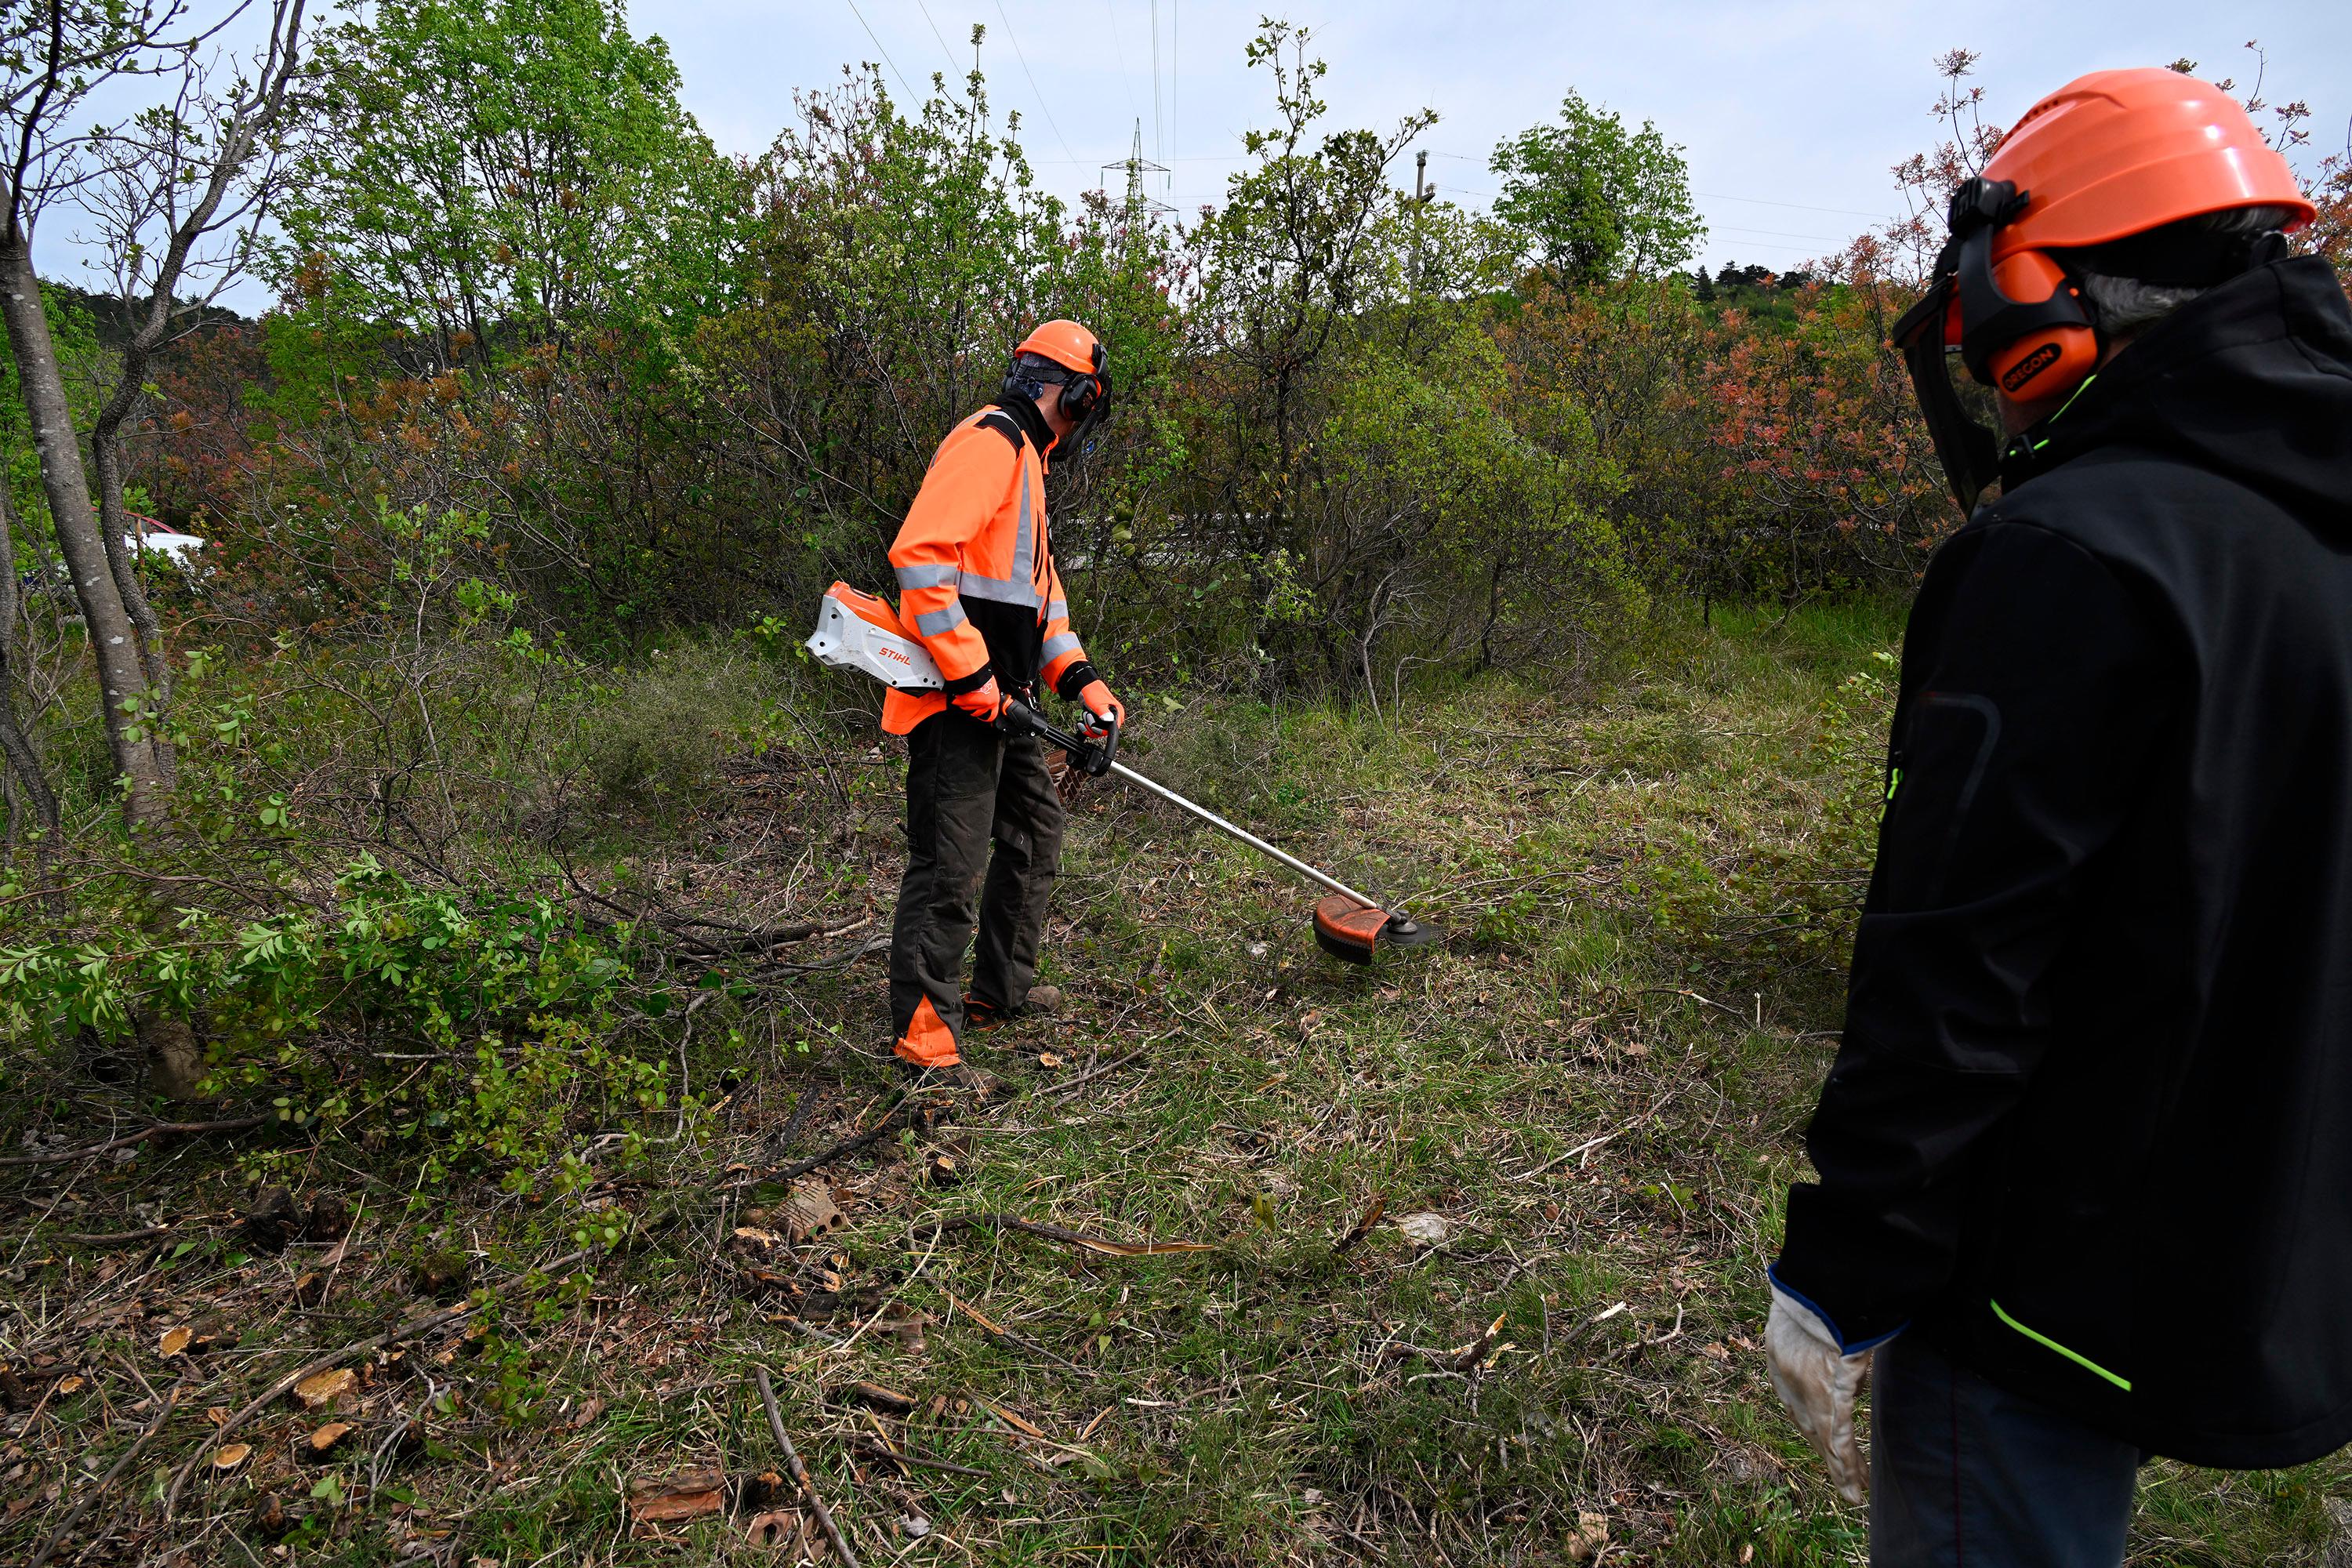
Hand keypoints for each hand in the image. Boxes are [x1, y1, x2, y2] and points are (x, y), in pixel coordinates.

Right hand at [952, 677, 1005, 723]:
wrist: (971, 670)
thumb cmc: (980, 674)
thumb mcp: (989, 686)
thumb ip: (988, 694)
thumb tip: (986, 696)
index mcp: (993, 700)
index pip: (992, 716)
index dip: (987, 716)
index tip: (983, 716)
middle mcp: (986, 704)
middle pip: (977, 713)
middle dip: (973, 708)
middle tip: (970, 699)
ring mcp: (975, 705)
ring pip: (967, 708)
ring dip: (965, 702)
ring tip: (966, 692)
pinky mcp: (965, 703)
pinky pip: (959, 704)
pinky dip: (958, 699)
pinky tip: (960, 692)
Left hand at [1077, 678, 1124, 731]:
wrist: (1085, 687)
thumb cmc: (1093, 692)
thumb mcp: (1098, 704)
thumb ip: (1104, 713)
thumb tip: (1109, 720)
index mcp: (1117, 712)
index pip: (1113, 729)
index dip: (1101, 730)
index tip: (1093, 726)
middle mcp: (1113, 716)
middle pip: (1104, 732)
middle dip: (1092, 727)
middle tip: (1088, 716)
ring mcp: (1106, 718)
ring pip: (1097, 731)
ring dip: (1088, 726)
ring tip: (1085, 715)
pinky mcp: (1099, 719)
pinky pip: (1093, 728)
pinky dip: (1086, 727)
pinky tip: (1081, 722)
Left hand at [1766, 1281, 1873, 1504]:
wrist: (1808, 1301)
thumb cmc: (1809, 1306)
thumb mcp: (1809, 1328)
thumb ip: (1827, 1349)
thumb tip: (1850, 1369)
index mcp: (1786, 1373)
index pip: (1803, 1409)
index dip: (1816, 1430)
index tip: (1825, 1444)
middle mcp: (1795, 1393)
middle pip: (1817, 1433)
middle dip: (1831, 1459)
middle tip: (1845, 1484)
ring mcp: (1813, 1400)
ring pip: (1830, 1444)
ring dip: (1843, 1470)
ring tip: (1852, 1492)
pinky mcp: (1831, 1403)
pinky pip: (1841, 1441)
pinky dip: (1847, 1466)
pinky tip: (1852, 1487)